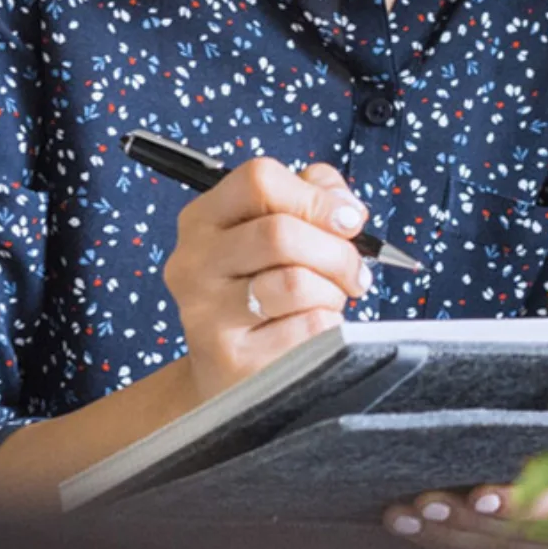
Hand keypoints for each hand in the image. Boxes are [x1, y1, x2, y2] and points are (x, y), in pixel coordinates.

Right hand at [163, 158, 371, 403]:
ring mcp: (204, 314)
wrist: (232, 369)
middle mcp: (193, 263)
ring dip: (332, 291)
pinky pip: (308, 328)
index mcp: (203, 219)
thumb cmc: (266, 287)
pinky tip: (311, 331)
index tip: (349, 220)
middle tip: (355, 272)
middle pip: (281, 232)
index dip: (316, 196)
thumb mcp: (280, 229)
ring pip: (296, 282)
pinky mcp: (230, 360)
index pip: (259, 179)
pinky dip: (328, 325)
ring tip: (327, 300)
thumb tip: (345, 207)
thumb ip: (314, 196)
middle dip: (336, 250)